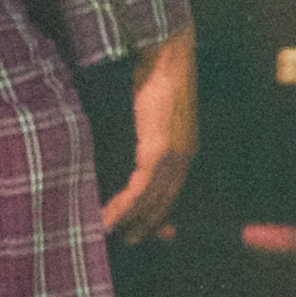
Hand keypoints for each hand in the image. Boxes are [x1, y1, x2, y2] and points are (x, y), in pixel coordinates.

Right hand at [99, 28, 196, 242]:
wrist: (169, 57)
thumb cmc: (159, 79)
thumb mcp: (156, 113)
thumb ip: (151, 133)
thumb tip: (140, 147)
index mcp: (185, 148)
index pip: (172, 190)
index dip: (160, 211)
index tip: (149, 228)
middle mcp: (184, 157)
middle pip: (164, 200)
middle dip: (147, 223)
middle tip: (129, 239)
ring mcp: (173, 155)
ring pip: (151, 199)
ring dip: (130, 219)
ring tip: (110, 231)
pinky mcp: (158, 150)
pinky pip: (141, 188)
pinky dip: (125, 206)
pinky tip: (110, 216)